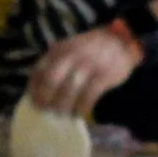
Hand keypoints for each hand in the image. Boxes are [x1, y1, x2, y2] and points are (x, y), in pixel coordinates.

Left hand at [27, 25, 141, 120]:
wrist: (122, 40)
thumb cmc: (90, 51)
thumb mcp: (69, 50)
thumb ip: (55, 65)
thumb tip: (40, 92)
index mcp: (59, 50)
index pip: (39, 70)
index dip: (34, 89)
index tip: (34, 103)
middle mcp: (71, 55)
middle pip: (51, 80)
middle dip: (46, 99)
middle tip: (47, 112)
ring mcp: (88, 64)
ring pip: (69, 90)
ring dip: (63, 106)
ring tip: (63, 116)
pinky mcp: (103, 75)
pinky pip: (88, 96)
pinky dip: (81, 108)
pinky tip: (79, 114)